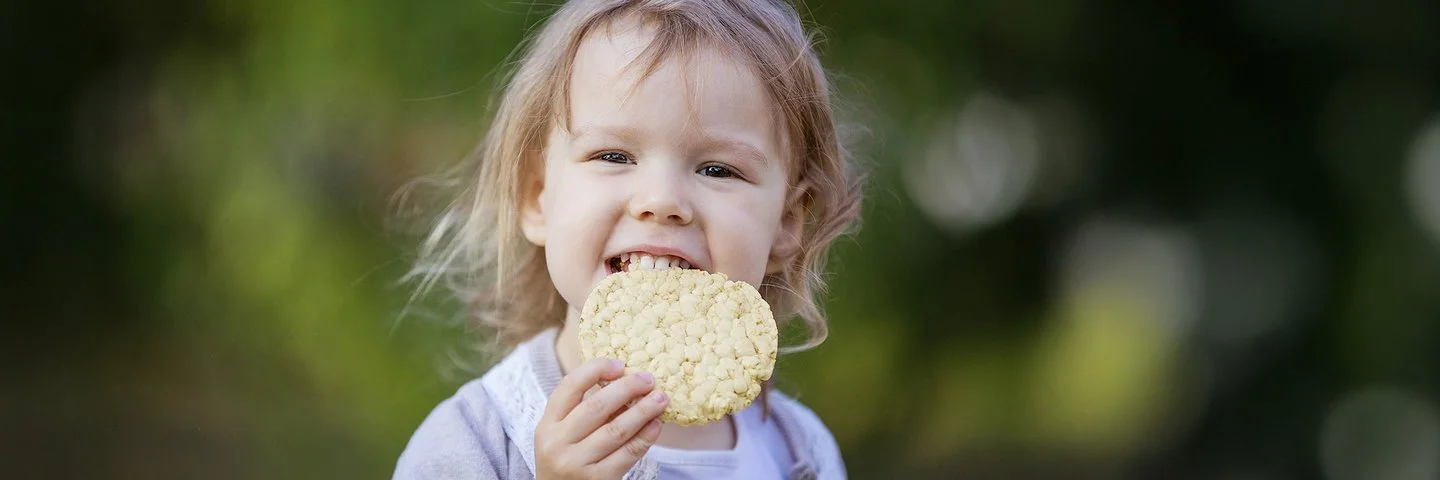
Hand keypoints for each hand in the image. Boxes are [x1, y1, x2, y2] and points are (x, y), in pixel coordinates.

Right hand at [535, 358, 669, 478]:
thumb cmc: (567, 461)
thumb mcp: (562, 436)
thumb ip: (583, 412)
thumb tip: (625, 382)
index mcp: (547, 425)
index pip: (569, 386)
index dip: (596, 370)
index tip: (620, 364)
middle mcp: (557, 443)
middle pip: (596, 406)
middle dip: (627, 388)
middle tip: (648, 379)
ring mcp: (576, 464)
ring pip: (616, 430)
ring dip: (642, 411)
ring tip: (660, 399)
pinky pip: (628, 453)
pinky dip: (645, 436)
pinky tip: (656, 424)